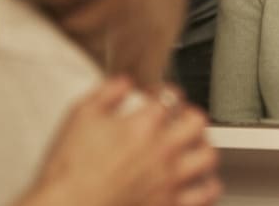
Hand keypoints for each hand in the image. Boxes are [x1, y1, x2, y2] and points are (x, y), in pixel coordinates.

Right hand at [17, 78, 221, 205]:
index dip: (164, 91)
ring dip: (202, 148)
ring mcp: (170, 181)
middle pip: (197, 123)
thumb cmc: (70, 169)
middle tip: (181, 118)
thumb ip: (107, 92)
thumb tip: (125, 82)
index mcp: (143, 125)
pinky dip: (206, 186)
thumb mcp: (80, 115)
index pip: (169, 96)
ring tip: (193, 148)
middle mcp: (163, 151)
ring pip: (208, 158)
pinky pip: (206, 195)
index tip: (158, 96)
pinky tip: (196, 182)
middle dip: (190, 115)